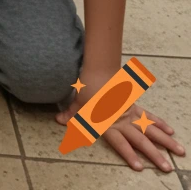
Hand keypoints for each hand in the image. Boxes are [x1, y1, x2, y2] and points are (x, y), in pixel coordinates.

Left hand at [57, 76, 183, 172]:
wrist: (98, 70)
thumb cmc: (86, 89)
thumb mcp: (77, 103)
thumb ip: (70, 114)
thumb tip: (58, 120)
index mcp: (109, 124)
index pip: (120, 142)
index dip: (129, 154)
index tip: (140, 167)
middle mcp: (123, 121)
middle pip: (141, 140)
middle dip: (154, 154)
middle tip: (166, 167)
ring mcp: (131, 114)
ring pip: (151, 130)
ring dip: (165, 141)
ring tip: (179, 151)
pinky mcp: (135, 107)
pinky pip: (149, 117)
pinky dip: (160, 124)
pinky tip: (171, 132)